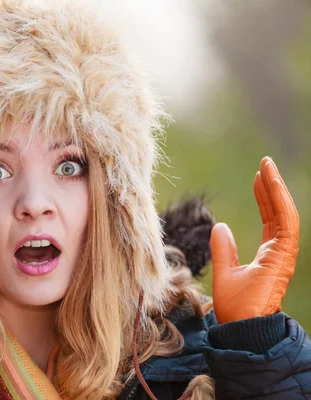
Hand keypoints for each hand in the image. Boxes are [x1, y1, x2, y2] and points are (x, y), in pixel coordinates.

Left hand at [211, 156, 299, 323]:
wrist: (242, 327)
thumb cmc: (235, 308)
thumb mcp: (225, 272)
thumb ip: (223, 249)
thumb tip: (219, 225)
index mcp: (269, 255)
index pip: (270, 219)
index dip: (264, 198)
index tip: (258, 177)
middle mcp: (280, 252)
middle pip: (278, 212)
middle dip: (272, 187)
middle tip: (265, 164)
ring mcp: (284, 254)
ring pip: (285, 214)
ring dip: (277, 189)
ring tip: (267, 166)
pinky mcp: (284, 256)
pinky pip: (285, 223)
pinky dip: (279, 202)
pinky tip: (271, 184)